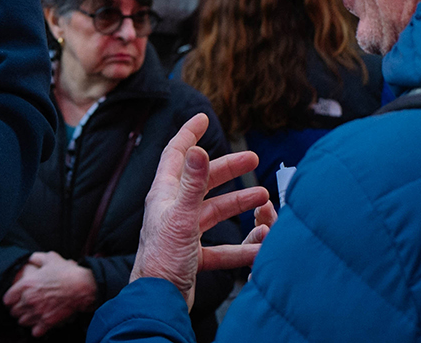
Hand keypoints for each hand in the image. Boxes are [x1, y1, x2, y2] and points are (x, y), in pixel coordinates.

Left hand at [1, 251, 97, 335]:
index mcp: (27, 284)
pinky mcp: (48, 322)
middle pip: (13, 312)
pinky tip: (40, 323)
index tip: (15, 299)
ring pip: (22, 322)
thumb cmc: (66, 272)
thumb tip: (31, 259)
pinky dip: (37, 329)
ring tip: (31, 315)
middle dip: (17, 310)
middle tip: (24, 307)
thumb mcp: (50, 258)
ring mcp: (38, 312)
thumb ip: (37, 258)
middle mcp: (29, 300)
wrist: (82, 287)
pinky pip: (35, 332)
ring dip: (26, 319)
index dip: (11, 299)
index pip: (7, 299)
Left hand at [127, 114, 269, 309]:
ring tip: (263, 199)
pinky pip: (220, 246)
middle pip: (202, 181)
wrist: (157, 302)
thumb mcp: (182, 217)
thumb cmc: (162, 259)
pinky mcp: (191, 255)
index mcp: (165, 194)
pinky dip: (239, 246)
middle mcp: (172, 209)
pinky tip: (258, 245)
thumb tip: (198, 147)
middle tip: (253, 159)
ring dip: (238, 204)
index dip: (189, 134)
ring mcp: (183, 232)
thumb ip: (193, 184)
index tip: (203, 117)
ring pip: (214, 211)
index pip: (176, 154)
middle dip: (227, 169)